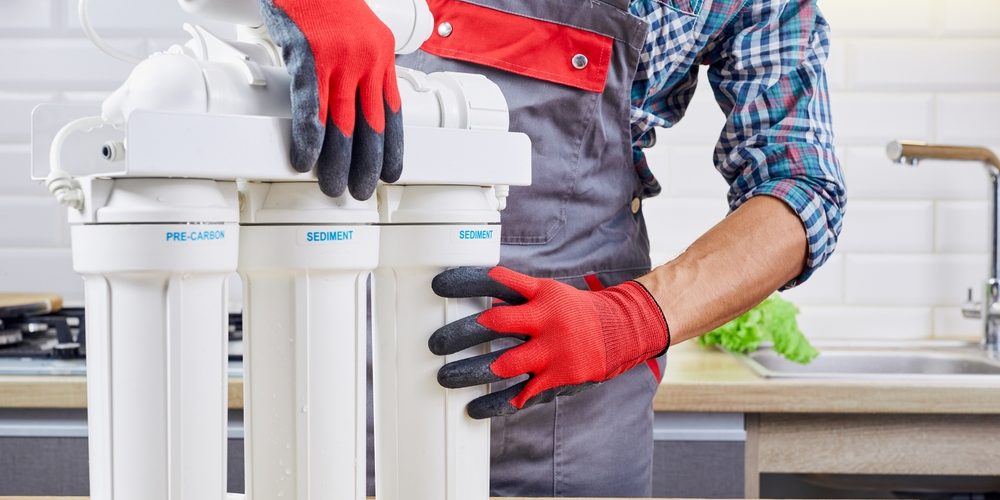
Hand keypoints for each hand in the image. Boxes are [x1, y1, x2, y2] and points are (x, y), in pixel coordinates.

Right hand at [259, 0, 402, 199]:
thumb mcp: (358, 30)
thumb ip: (362, 63)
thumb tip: (357, 96)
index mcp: (382, 55)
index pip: (392, 111)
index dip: (392, 146)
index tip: (391, 173)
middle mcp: (366, 59)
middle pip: (370, 124)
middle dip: (367, 163)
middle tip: (360, 191)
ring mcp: (339, 58)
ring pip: (342, 121)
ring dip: (337, 160)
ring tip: (333, 186)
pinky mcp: (309, 54)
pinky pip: (310, 105)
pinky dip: (309, 136)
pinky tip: (305, 158)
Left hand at [429, 267, 669, 418]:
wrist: (622, 331)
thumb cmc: (575, 311)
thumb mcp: (549, 292)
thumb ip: (516, 294)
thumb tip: (481, 296)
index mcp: (540, 295)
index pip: (497, 282)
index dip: (466, 282)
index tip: (438, 286)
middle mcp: (545, 320)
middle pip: (495, 323)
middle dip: (460, 333)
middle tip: (436, 343)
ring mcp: (552, 350)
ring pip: (503, 363)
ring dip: (469, 371)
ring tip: (445, 377)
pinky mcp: (559, 377)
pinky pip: (521, 394)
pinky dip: (495, 403)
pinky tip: (474, 407)